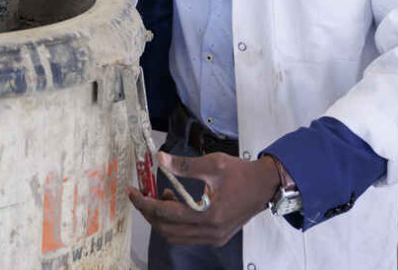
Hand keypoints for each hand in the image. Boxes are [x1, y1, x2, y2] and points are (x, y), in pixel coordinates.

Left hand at [126, 150, 281, 246]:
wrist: (265, 186)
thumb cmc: (241, 173)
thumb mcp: (213, 164)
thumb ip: (184, 165)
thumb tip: (160, 159)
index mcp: (209, 215)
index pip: (167, 213)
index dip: (145, 203)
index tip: (132, 192)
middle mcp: (210, 232)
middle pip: (167, 229)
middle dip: (149, 212)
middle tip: (140, 194)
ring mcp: (214, 237)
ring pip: (175, 236)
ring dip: (161, 219)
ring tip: (159, 196)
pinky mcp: (216, 237)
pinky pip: (186, 236)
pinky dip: (174, 223)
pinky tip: (174, 203)